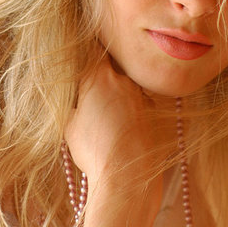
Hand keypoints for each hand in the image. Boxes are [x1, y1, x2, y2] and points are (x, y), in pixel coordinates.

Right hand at [64, 51, 163, 226]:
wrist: (127, 177)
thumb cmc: (94, 151)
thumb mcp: (70, 125)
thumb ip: (74, 102)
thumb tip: (76, 96)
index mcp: (98, 79)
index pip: (92, 51)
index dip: (87, 50)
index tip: (84, 51)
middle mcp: (123, 80)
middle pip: (112, 66)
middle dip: (104, 73)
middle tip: (95, 89)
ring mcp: (143, 94)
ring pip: (128, 83)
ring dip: (121, 91)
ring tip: (112, 114)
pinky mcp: (157, 110)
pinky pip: (143, 100)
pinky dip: (136, 107)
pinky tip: (128, 125)